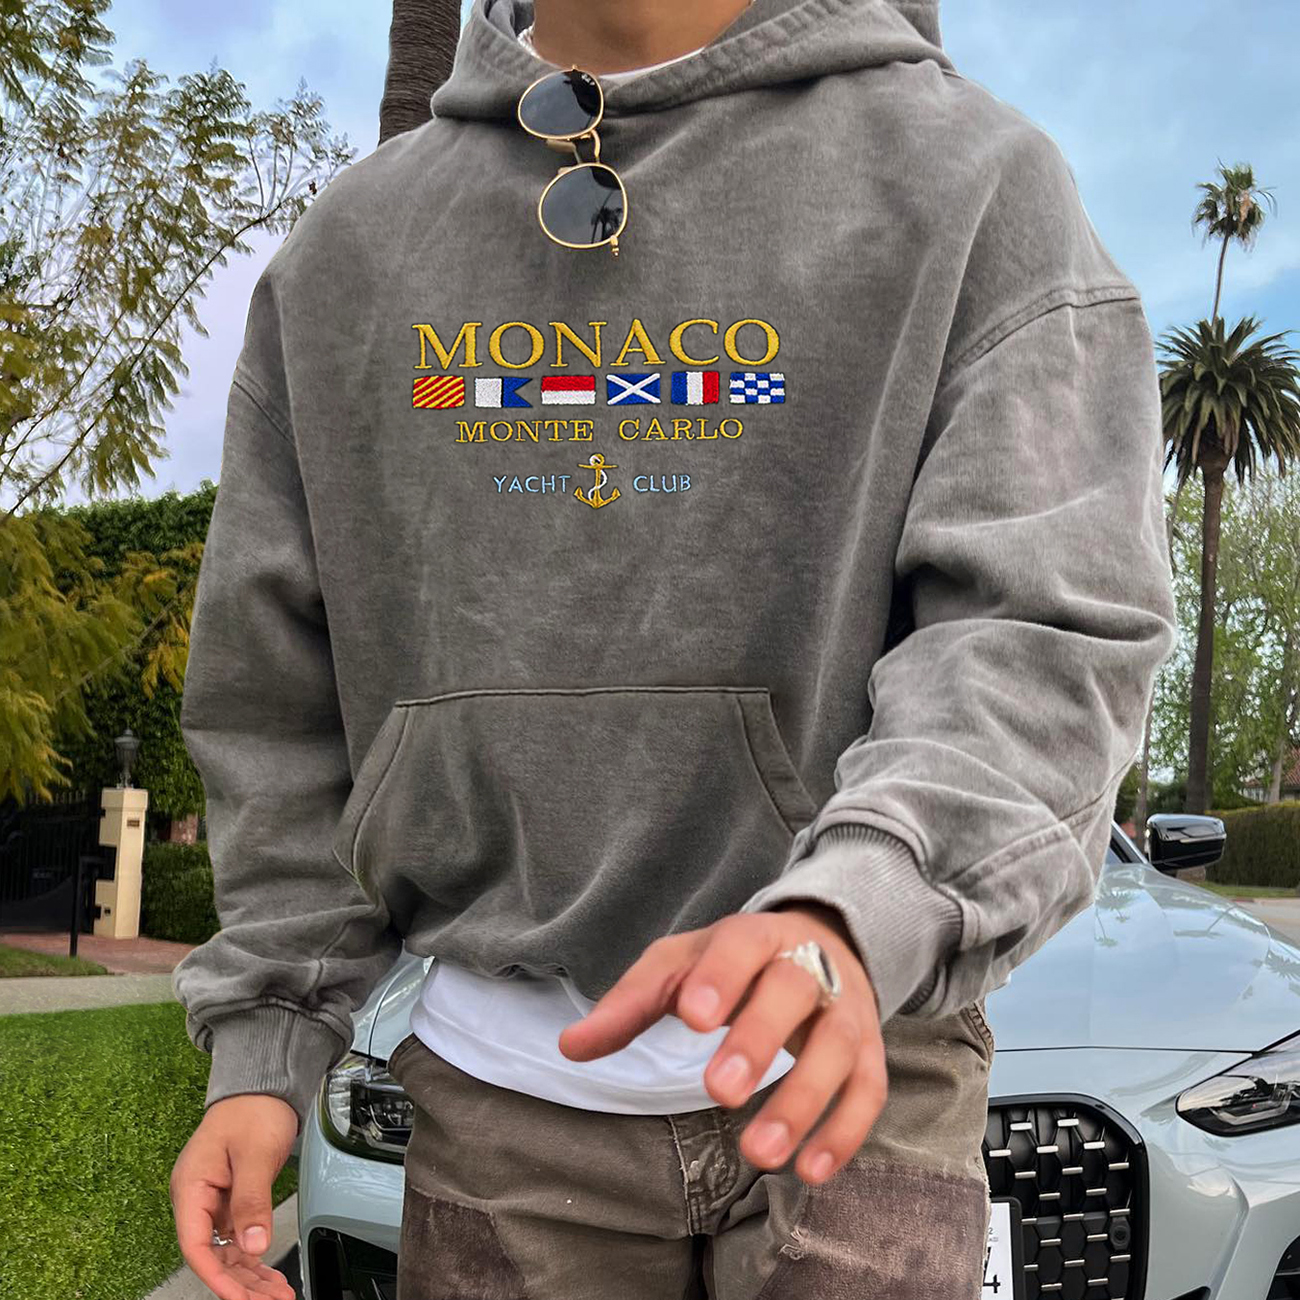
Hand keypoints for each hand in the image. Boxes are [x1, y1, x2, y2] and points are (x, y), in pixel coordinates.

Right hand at [170, 1094, 299, 1299]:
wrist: (264, 1087)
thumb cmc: (253, 1110)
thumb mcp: (255, 1154)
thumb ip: (252, 1200)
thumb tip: (252, 1245)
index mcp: (191, 1186)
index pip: (197, 1245)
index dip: (217, 1277)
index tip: (240, 1298)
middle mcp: (197, 1198)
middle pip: (213, 1255)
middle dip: (239, 1284)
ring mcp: (213, 1202)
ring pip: (227, 1252)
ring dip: (250, 1277)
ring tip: (275, 1296)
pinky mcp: (230, 1201)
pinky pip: (238, 1238)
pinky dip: (254, 1257)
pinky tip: (269, 1276)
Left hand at [558, 904, 886, 1184]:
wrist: (824, 941)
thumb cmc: (735, 963)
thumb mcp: (681, 966)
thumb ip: (632, 1003)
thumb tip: (570, 1047)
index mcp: (755, 936)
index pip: (739, 947)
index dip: (719, 979)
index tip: (691, 1018)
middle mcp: (808, 965)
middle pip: (793, 991)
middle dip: (758, 1039)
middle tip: (719, 1092)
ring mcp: (845, 1009)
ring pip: (837, 1047)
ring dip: (803, 1100)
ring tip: (758, 1154)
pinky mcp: (870, 1052)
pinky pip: (869, 1091)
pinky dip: (845, 1132)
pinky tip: (810, 1173)